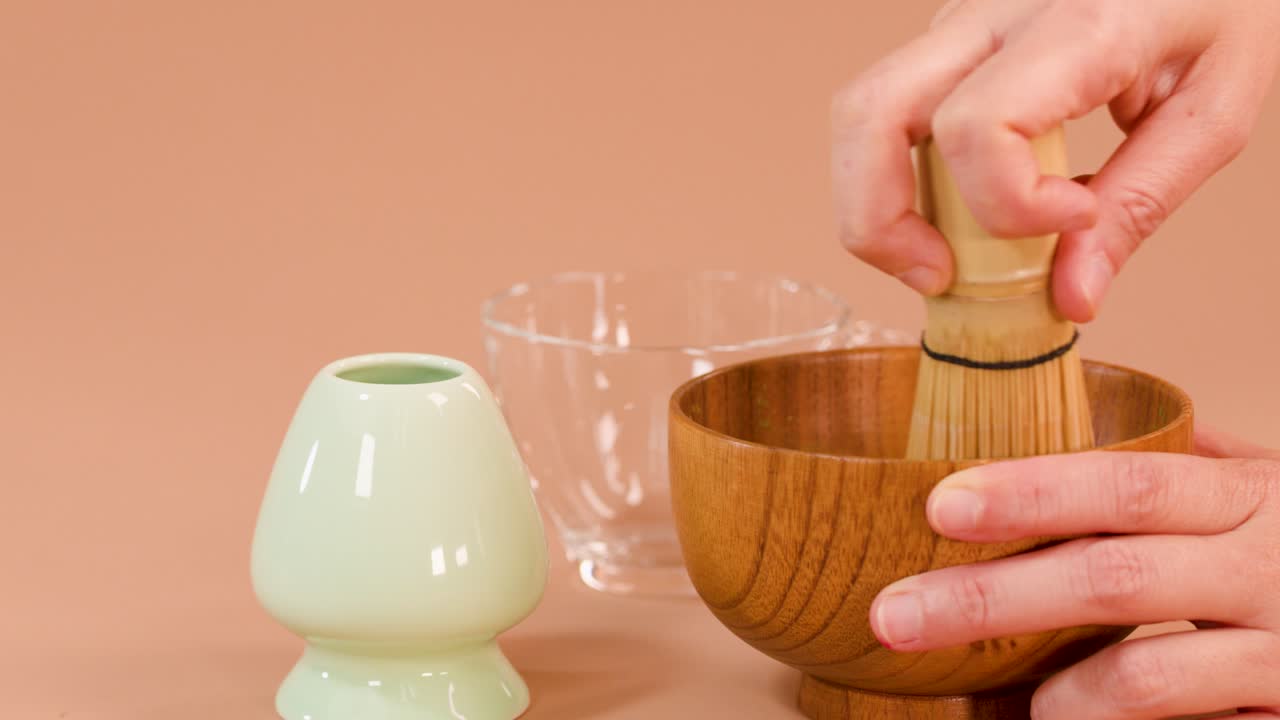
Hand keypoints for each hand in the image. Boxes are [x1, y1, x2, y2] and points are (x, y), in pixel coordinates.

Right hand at [832, 0, 1279, 320]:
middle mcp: (991, 12)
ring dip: (877, 203)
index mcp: (1076, 22)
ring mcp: (958, 20)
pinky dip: (904, 178)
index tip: (1073, 221)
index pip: (978, 127)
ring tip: (939, 255)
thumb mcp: (1214, 110)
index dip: (1008, 205)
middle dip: (878, 220)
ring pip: (861, 114)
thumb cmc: (1216, 5)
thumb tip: (1070, 296)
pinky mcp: (948, 38)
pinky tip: (961, 207)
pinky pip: (893, 115)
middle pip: (871, 114)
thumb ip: (1141, 203)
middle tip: (936, 276)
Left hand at [868, 426, 1279, 717]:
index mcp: (1250, 496)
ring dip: (1057, 696)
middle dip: (991, 598)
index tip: (940, 504)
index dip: (1032, 493)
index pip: (1126, 485)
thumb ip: (1190, 468)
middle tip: (896, 615)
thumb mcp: (1270, 492)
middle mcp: (1269, 565)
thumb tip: (1087, 426)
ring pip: (1147, 676)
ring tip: (1006, 704)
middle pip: (1112, 578)